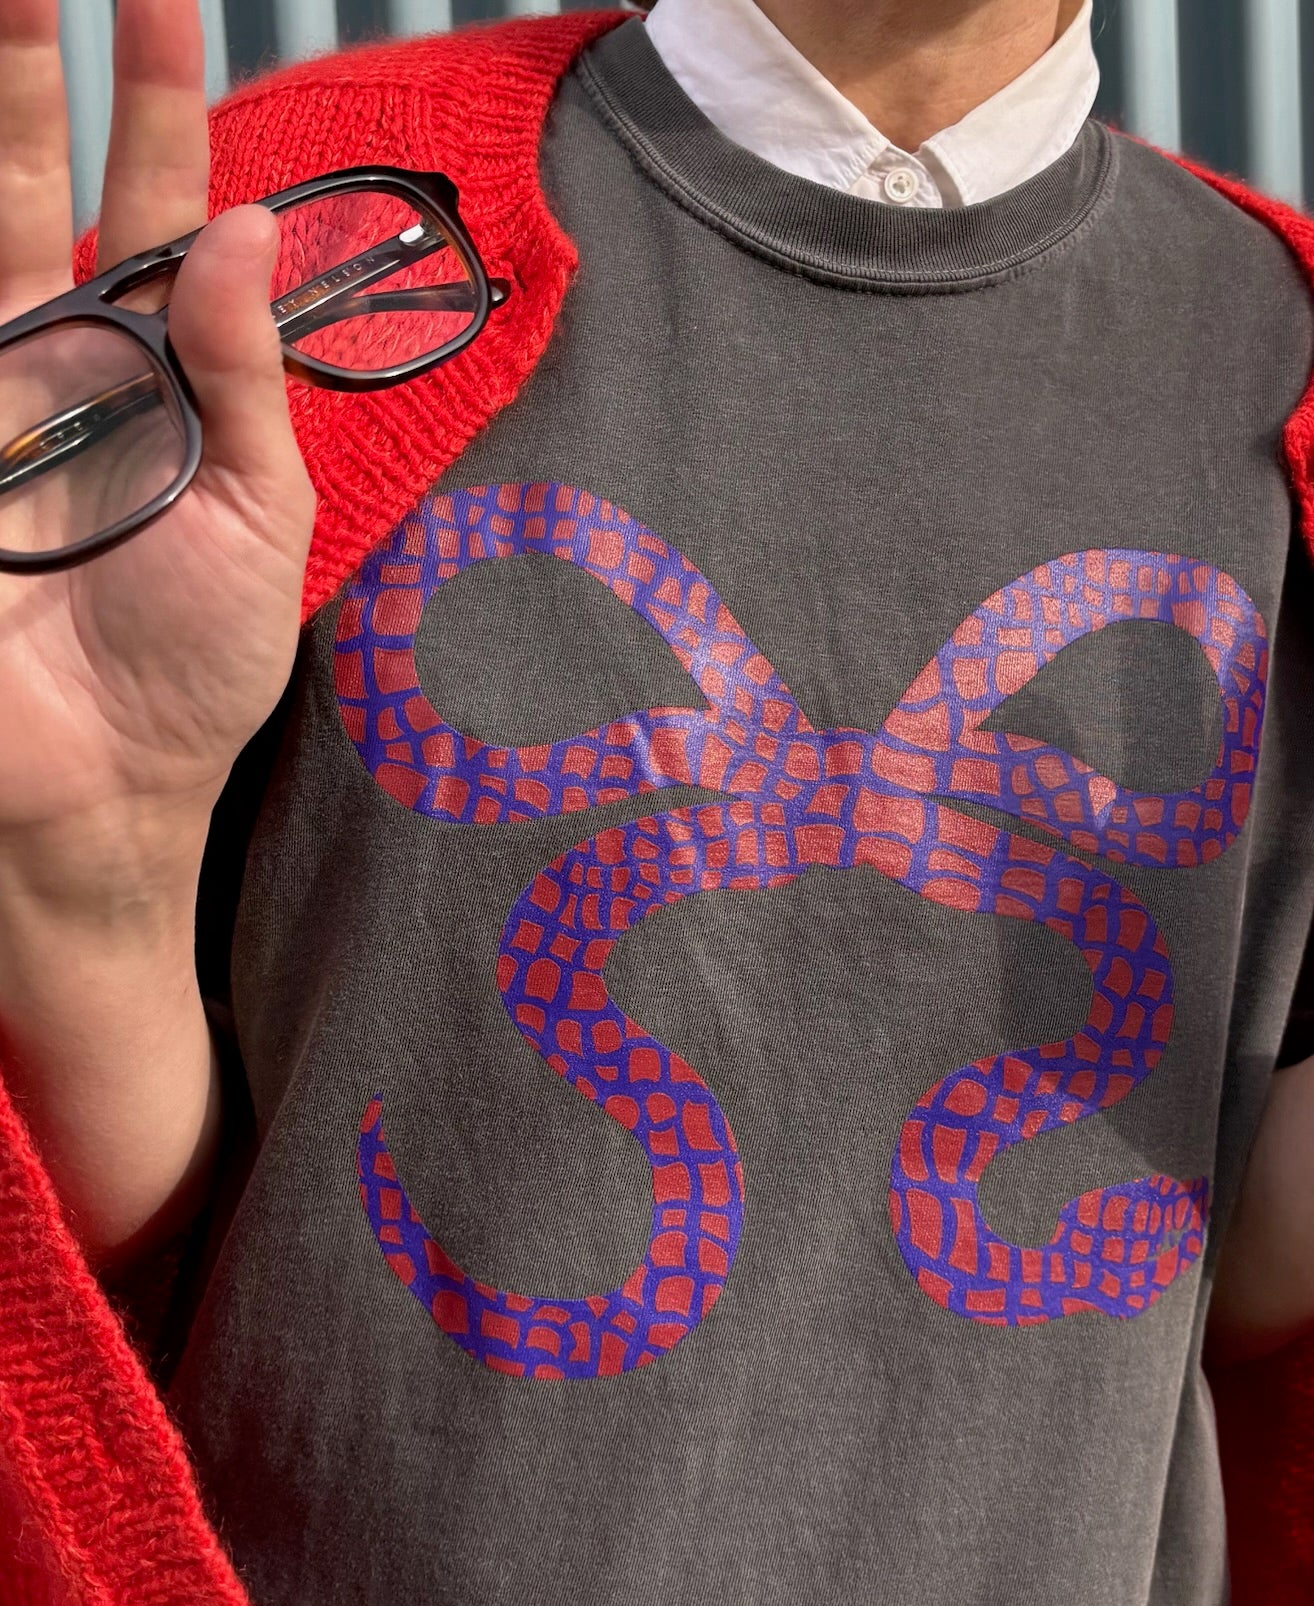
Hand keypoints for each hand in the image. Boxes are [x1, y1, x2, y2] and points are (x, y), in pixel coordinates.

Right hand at [0, 0, 311, 902]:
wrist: (101, 790)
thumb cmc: (190, 671)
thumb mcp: (259, 521)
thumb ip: (246, 377)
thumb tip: (244, 223)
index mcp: (153, 378)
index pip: (155, 207)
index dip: (161, 100)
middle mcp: (50, 365)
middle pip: (32, 179)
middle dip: (30, 65)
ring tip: (2, 8)